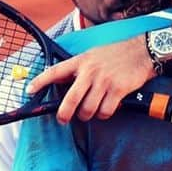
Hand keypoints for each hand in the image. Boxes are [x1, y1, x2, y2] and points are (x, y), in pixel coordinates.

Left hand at [28, 35, 153, 123]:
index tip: (29, 91)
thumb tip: (62, 82)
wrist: (142, 51)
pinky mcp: (117, 90)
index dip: (40, 82)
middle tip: (63, 120)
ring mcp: (104, 81)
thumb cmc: (117, 54)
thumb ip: (78, 68)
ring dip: (88, 115)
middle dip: (64, 114)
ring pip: (87, 110)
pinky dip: (104, 114)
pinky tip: (107, 107)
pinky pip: (105, 112)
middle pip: (70, 100)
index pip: (55, 71)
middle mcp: (90, 71)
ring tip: (92, 110)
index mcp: (81, 61)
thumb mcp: (93, 55)